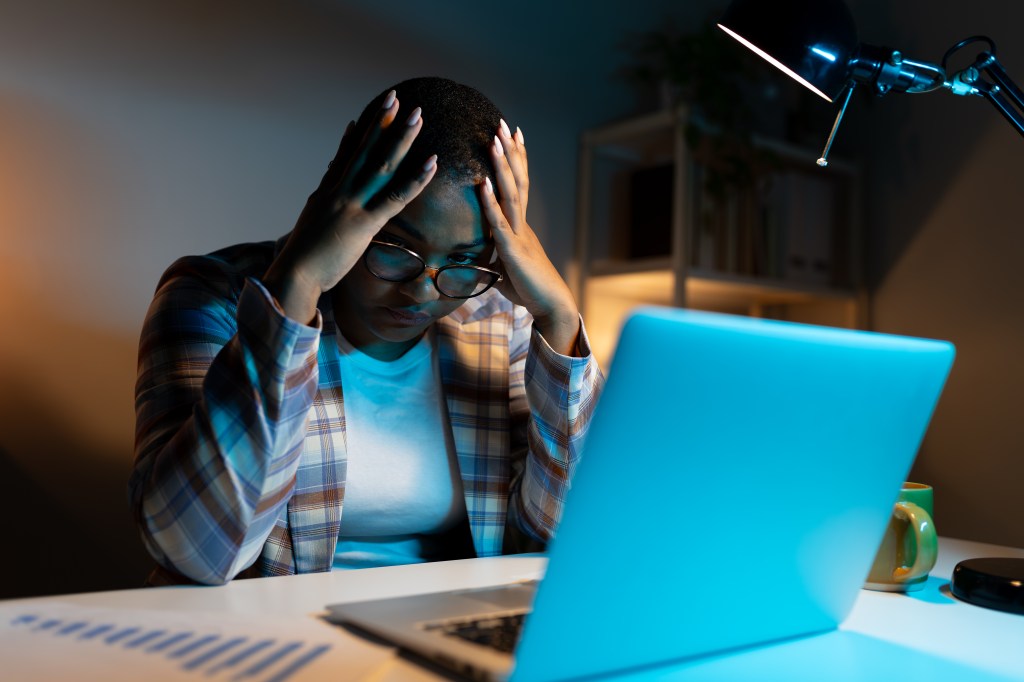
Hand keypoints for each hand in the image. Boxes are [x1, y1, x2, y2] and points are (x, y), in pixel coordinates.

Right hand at [264, 91, 437, 322]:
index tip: (368, 116)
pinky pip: (396, 197)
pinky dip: (416, 178)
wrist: (294, 275)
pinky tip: (432, 162)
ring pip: (381, 164)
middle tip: (396, 96)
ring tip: (417, 114)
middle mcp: (339, 191)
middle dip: (381, 121)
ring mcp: (352, 204)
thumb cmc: (303, 260)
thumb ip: (322, 204)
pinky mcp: (365, 223)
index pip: (345, 156)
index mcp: (327, 193)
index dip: (358, 135)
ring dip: (401, 137)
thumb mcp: (312, 224)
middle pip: (364, 150)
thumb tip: (325, 189)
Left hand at [481, 120, 581, 355]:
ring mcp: (519, 235)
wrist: (550, 306)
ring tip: (494, 140)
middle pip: (517, 180)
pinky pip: (500, 223)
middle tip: (502, 124)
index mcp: (521, 225)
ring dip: (502, 167)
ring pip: (511, 195)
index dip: (516, 159)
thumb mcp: (505, 264)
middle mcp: (522, 224)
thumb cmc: (528, 288)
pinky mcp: (513, 251)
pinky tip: (483, 184)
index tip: (510, 134)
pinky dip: (490, 203)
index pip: (518, 185)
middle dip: (510, 152)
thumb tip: (476, 248)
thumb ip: (493, 251)